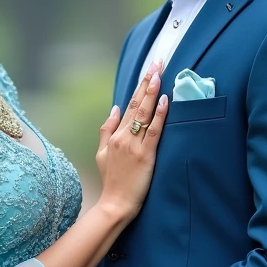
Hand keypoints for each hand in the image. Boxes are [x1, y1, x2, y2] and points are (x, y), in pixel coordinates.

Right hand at [95, 61, 167, 220]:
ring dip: (152, 92)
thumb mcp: (101, 154)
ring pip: (144, 114)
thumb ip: (106, 130)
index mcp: (115, 136)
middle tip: (157, 63)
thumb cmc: (111, 181)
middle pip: (136, 104)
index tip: (148, 70)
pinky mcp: (145, 156)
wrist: (114, 203)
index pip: (128, 105)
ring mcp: (133, 146)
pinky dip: (159, 115)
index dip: (139, 87)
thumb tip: (113, 108)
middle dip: (147, 82)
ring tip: (159, 74)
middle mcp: (123, 137)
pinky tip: (164, 101)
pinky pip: (153, 131)